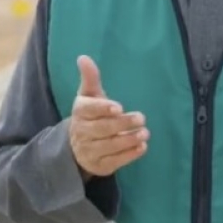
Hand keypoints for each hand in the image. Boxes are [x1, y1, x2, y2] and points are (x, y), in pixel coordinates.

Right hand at [69, 54, 148, 179]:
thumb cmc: (90, 115)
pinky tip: (142, 147)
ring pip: (109, 146)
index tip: (118, 107)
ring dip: (128, 140)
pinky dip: (129, 155)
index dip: (103, 109)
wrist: (77, 147)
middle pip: (102, 128)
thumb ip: (90, 78)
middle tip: (141, 118)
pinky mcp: (99, 165)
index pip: (89, 110)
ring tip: (145, 133)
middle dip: (122, 124)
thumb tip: (83, 57)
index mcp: (80, 112)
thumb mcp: (89, 96)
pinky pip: (114, 161)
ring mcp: (89, 150)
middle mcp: (82, 132)